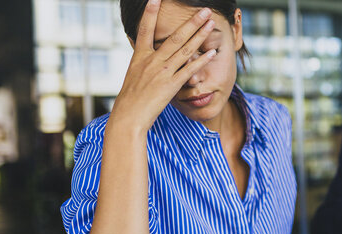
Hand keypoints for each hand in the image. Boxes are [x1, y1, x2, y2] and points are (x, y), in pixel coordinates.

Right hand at [109, 0, 217, 132]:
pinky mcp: (171, 85)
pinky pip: (189, 70)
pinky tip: (212, 53)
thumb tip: (144, 50)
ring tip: (211, 23)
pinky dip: (201, 61)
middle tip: (204, 10)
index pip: (145, 29)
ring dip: (200, 35)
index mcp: (140, 56)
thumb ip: (143, 61)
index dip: (150, 13)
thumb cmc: (131, 98)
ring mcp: (162, 72)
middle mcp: (152, 61)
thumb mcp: (134, 74)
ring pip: (185, 49)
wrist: (129, 116)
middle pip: (175, 37)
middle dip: (191, 22)